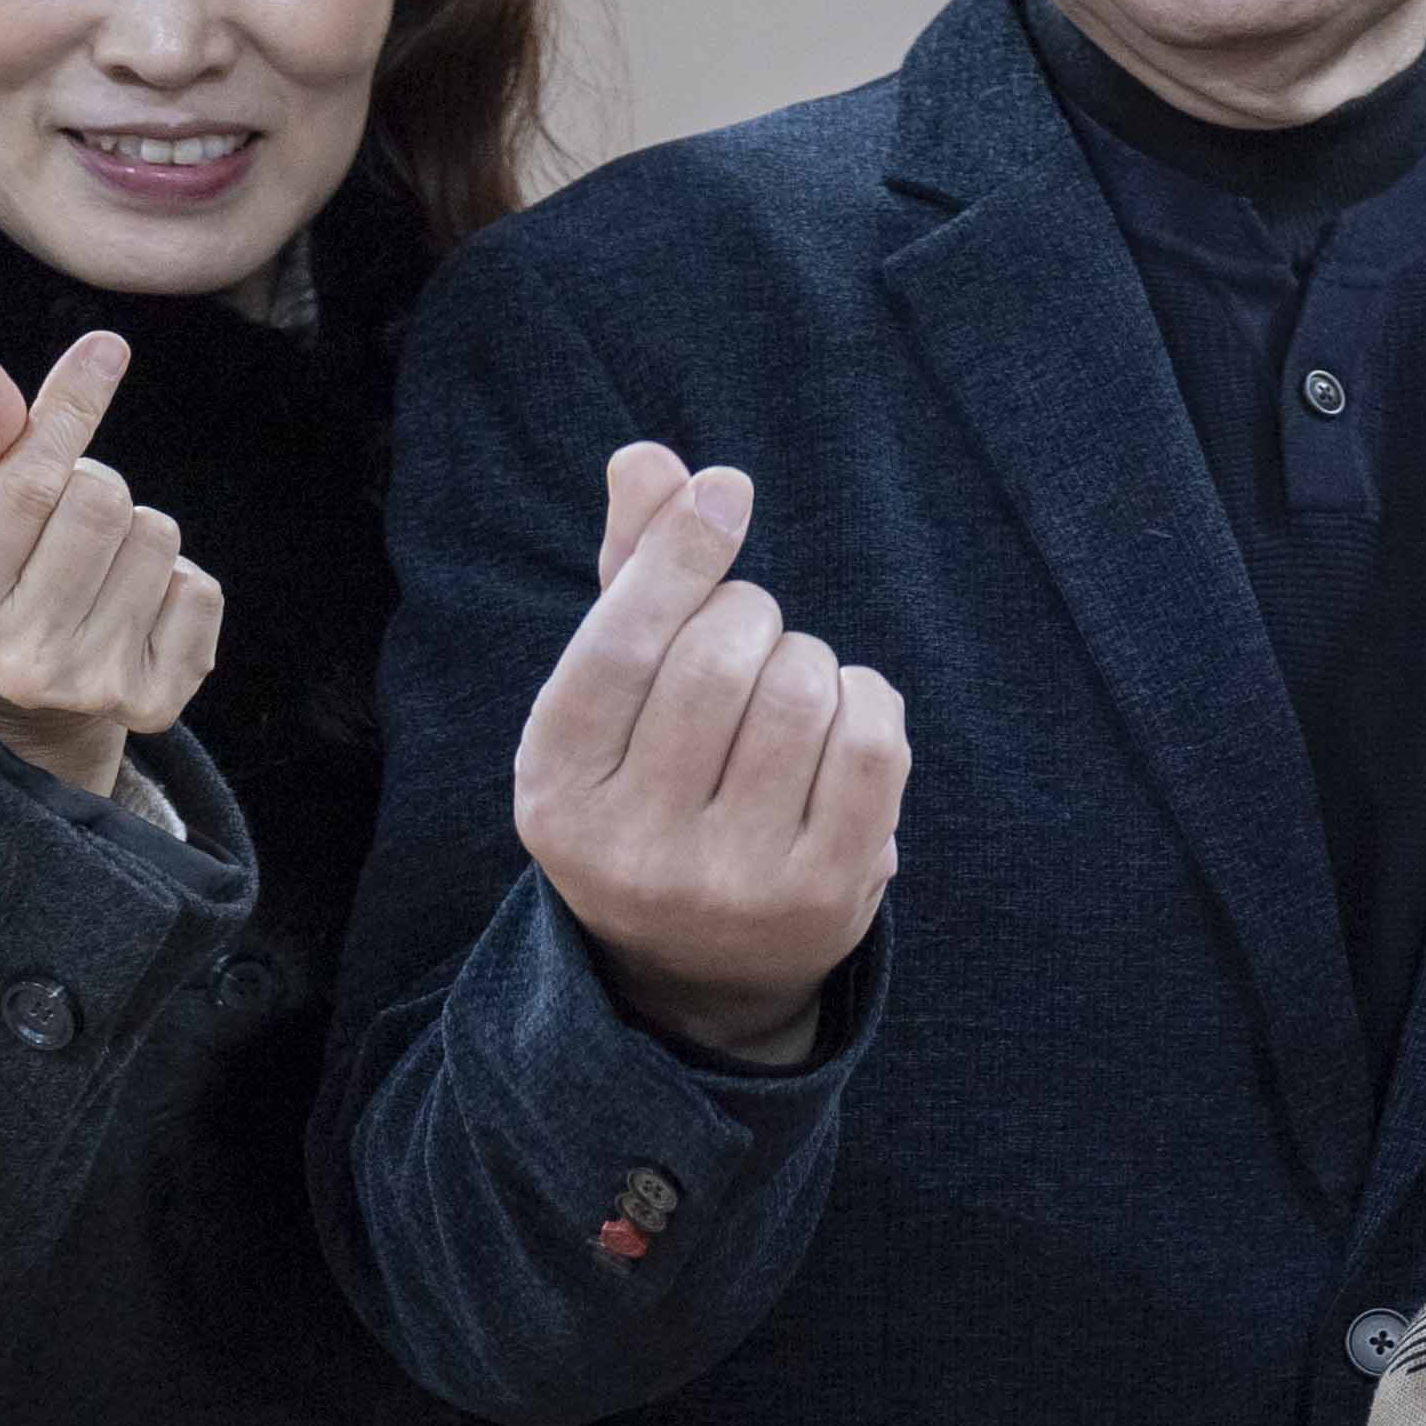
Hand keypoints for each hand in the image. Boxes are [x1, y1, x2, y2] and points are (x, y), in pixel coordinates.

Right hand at [0, 334, 213, 804]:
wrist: (15, 711)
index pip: (29, 482)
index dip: (70, 409)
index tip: (106, 350)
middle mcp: (16, 656)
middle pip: (104, 499)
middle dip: (93, 488)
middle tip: (62, 528)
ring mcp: (87, 686)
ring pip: (158, 536)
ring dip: (135, 535)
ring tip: (92, 572)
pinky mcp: (153, 704)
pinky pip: (201, 590)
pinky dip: (176, 584)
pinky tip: (131, 612)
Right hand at [514, 445, 908, 1070]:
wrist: (701, 967)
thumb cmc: (654, 787)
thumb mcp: (614, 700)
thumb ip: (628, 576)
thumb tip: (649, 459)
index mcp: (554, 786)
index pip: (622, 642)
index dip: (680, 552)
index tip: (726, 488)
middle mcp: (630, 845)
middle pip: (720, 657)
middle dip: (752, 616)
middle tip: (749, 640)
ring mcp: (729, 881)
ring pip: (800, 692)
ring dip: (811, 659)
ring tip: (790, 687)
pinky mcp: (824, 896)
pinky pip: (872, 743)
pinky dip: (867, 701)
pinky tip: (843, 716)